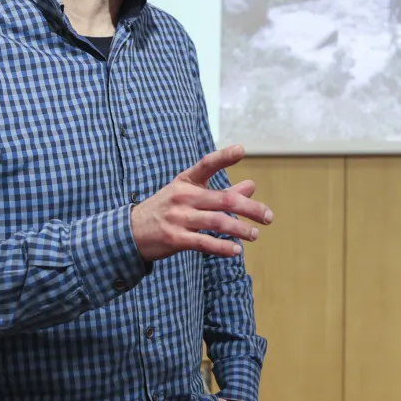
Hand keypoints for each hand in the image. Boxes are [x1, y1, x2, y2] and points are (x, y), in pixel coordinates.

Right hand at [131, 145, 273, 260]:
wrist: (131, 231)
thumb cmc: (168, 209)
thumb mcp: (190, 194)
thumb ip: (223, 191)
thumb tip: (252, 186)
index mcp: (186, 181)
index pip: (206, 164)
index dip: (224, 157)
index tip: (241, 150)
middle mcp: (183, 196)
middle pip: (224, 200)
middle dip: (250, 209)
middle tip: (268, 217)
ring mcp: (178, 217)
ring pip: (217, 222)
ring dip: (240, 230)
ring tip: (255, 234)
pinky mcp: (175, 238)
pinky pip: (204, 242)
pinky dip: (222, 247)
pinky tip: (236, 250)